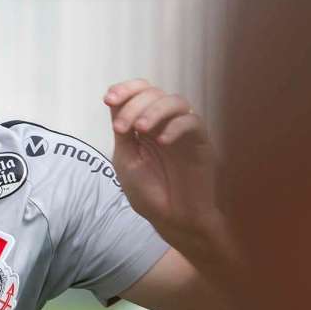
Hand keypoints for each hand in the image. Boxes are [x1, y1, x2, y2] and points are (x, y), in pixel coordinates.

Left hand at [104, 79, 219, 244]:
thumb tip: (115, 101)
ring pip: (176, 101)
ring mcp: (183, 132)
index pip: (138, 93)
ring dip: (154, 110)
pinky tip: (162, 141)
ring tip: (140, 129)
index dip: (124, 89)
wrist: (171, 219)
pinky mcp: (201, 143)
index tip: (109, 99)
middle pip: (154, 93)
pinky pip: (193, 122)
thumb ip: (122, 131)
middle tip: (122, 127)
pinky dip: (175, 127)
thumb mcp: (125, 159)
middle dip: (134, 104)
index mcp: (144, 125)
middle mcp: (164, 124)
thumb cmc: (148, 192)